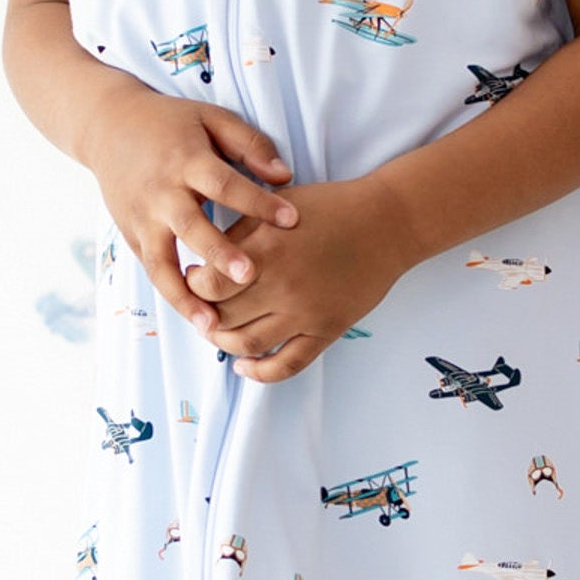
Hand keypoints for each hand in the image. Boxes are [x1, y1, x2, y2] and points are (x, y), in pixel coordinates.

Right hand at [77, 78, 301, 331]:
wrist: (107, 126)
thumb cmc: (171, 123)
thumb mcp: (211, 118)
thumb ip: (249, 144)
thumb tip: (284, 177)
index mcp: (185, 159)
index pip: (224, 183)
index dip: (257, 202)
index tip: (292, 220)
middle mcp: (161, 192)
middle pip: (190, 227)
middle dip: (218, 254)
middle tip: (248, 277)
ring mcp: (141, 218)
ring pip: (161, 263)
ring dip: (185, 296)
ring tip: (212, 325)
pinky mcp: (130, 235)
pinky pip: (152, 270)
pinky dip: (172, 295)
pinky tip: (197, 319)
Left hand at [178, 177, 423, 380]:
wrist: (386, 224)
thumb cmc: (331, 208)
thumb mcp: (276, 207)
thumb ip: (240, 234)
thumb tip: (206, 264)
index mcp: (265, 249)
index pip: (207, 284)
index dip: (193, 286)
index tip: (195, 280)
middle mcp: (281, 285)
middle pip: (221, 317)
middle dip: (203, 315)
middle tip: (202, 309)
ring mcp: (304, 313)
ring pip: (246, 344)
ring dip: (223, 343)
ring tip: (218, 333)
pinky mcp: (325, 331)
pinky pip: (286, 365)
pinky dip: (259, 372)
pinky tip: (244, 365)